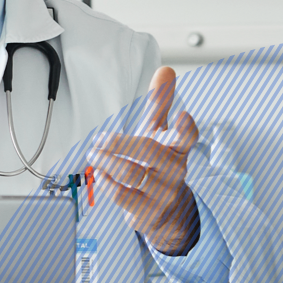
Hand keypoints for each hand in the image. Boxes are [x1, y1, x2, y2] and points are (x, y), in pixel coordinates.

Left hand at [86, 66, 199, 254]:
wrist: (169, 211)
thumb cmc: (159, 165)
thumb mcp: (160, 134)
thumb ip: (161, 103)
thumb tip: (166, 70)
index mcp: (178, 149)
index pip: (188, 137)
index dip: (186, 127)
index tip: (183, 115)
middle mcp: (173, 170)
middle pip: (148, 151)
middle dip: (118, 142)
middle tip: (100, 139)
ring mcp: (161, 192)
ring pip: (130, 172)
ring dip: (105, 161)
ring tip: (94, 155)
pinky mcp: (146, 211)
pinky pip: (121, 194)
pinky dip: (105, 181)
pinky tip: (100, 173)